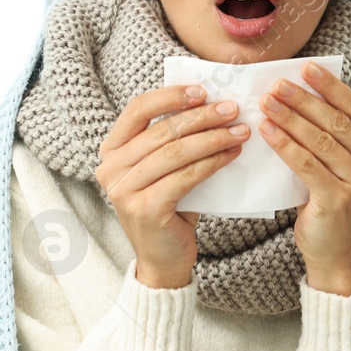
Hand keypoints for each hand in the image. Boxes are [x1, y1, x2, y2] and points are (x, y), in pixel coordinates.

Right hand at [96, 84, 249, 288]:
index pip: (137, 109)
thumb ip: (173, 140)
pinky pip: (185, 177)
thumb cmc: (168, 208)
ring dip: (212, 138)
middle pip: (161, 130)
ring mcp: (124, 190)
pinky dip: (212, 162)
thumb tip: (212, 104)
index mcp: (111, 150)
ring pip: (175, 152)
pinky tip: (232, 155)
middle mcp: (110, 168)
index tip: (203, 90)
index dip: (170, 95)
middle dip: (202, 116)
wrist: (162, 260)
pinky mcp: (145, 209)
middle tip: (233, 110)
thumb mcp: (164, 169)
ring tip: (240, 131)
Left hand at [258, 62, 350, 295]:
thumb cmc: (328, 204)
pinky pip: (307, 164)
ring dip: (290, 118)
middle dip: (304, 99)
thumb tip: (294, 95)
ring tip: (267, 102)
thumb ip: (328, 137)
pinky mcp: (340, 200)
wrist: (333, 255)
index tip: (305, 69)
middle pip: (336, 122)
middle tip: (277, 84)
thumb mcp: (336, 166)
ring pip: (321, 141)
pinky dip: (285, 145)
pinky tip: (267, 131)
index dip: (330, 87)